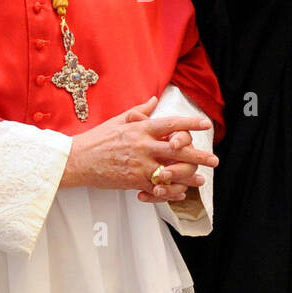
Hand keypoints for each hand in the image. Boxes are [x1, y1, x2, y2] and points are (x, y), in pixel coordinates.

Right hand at [60, 96, 217, 202]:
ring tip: (202, 179)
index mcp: (140, 129)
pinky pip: (158, 188)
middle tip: (214, 159)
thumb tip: (154, 100)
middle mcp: (143, 146)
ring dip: (190, 176)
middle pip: (178, 150)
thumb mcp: (118, 120)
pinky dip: (171, 191)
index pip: (170, 124)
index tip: (205, 124)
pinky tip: (181, 192)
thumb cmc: (96, 140)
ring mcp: (139, 165)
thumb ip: (139, 111)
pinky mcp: (133, 181)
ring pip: (172, 172)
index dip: (190, 123)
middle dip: (199, 155)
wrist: (77, 160)